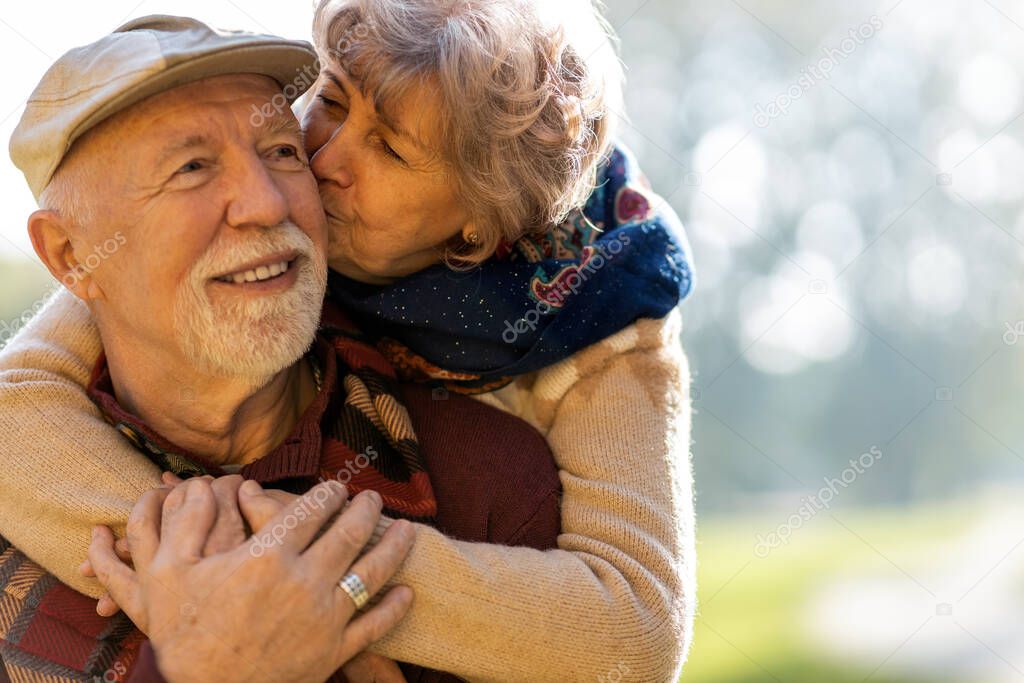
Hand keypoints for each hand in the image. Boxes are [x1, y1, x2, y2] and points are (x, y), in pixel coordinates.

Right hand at [88, 478, 415, 682]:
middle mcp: (304, 581)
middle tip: (371, 498)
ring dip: (393, 546)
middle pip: (348, 533)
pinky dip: (393, 607)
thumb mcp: (169, 574)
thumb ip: (185, 525)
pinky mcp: (334, 652)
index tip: (336, 487)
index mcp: (267, 557)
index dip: (328, 494)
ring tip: (406, 529)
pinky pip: (374, 625)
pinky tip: (405, 592)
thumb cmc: (183, 636)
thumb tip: (195, 486)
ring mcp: (324, 618)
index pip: (310, 511)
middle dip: (365, 510)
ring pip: (371, 572)